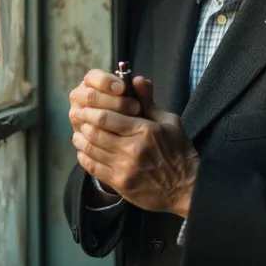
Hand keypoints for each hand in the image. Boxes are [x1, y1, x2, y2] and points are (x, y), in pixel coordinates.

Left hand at [70, 70, 197, 216]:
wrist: (185, 186)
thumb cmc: (178, 150)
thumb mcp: (169, 121)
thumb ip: (148, 101)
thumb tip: (135, 78)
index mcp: (145, 130)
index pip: (107, 116)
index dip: (92, 109)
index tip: (88, 105)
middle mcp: (133, 149)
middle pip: (95, 132)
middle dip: (84, 122)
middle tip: (80, 117)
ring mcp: (125, 168)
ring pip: (91, 149)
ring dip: (81, 139)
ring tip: (80, 133)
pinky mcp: (120, 184)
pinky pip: (93, 168)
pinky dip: (84, 157)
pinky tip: (83, 152)